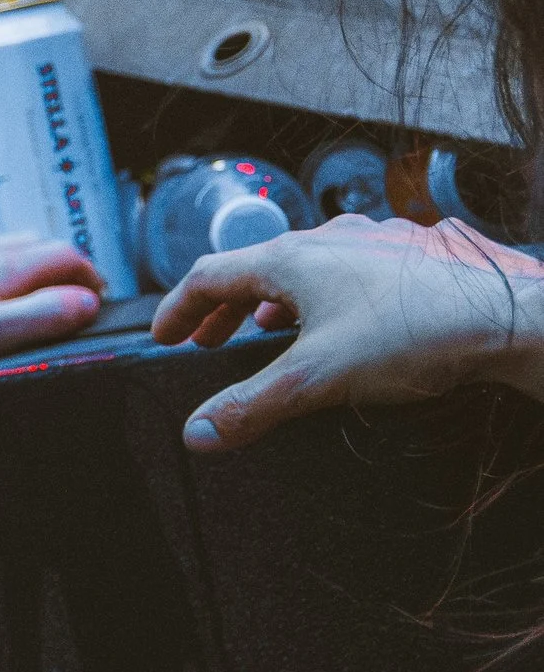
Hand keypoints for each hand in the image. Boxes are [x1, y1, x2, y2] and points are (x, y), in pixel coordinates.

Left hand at [0, 235, 105, 373]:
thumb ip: (35, 316)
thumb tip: (83, 303)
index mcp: (0, 267)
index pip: (65, 256)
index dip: (90, 279)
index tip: (98, 304)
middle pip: (42, 248)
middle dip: (67, 271)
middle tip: (78, 304)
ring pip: (12, 248)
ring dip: (36, 266)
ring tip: (44, 297)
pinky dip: (3, 267)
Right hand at [152, 214, 543, 450]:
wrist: (514, 315)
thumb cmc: (417, 333)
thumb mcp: (318, 379)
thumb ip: (251, 405)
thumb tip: (198, 431)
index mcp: (291, 258)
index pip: (209, 275)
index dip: (179, 308)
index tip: (164, 335)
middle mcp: (328, 240)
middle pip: (256, 268)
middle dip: (226, 308)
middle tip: (209, 340)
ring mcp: (376, 242)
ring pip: (307, 266)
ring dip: (277, 301)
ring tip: (272, 332)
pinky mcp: (416, 254)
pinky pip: (352, 269)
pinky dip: (327, 295)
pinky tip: (346, 321)